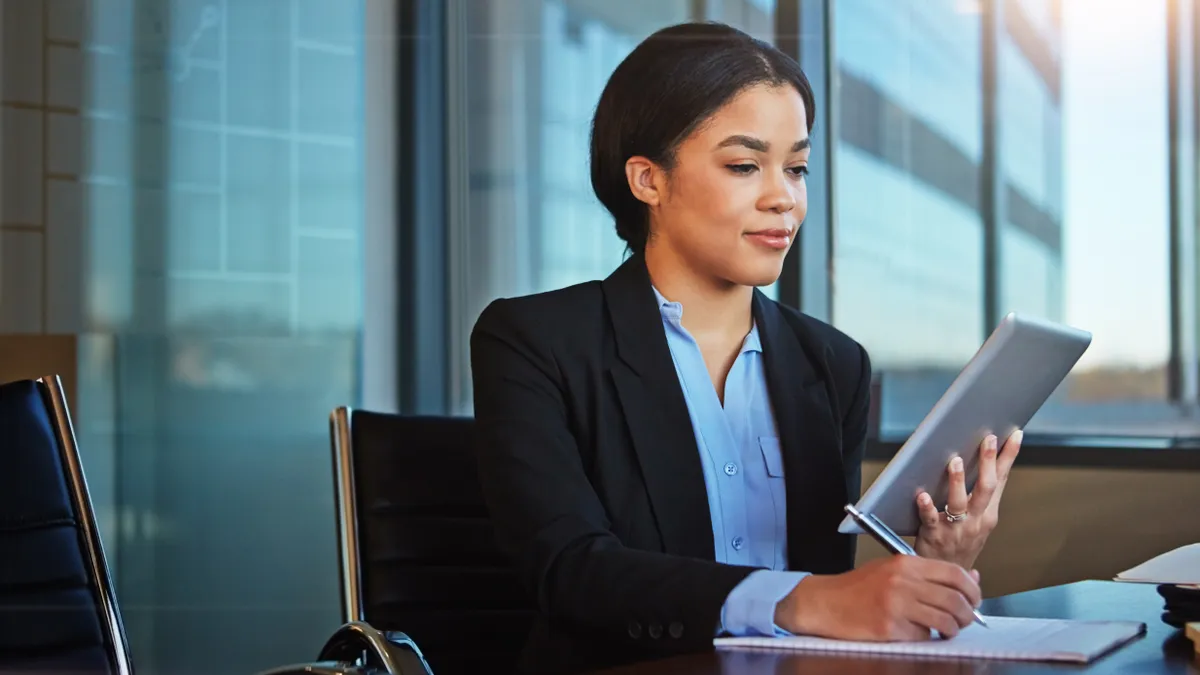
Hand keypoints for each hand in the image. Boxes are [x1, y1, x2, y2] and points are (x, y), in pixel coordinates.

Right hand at [774, 556, 982, 640]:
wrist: (826, 603)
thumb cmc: (859, 587)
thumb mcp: (893, 570)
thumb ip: (930, 574)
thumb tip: (971, 578)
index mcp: (905, 564)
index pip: (955, 573)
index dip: (973, 590)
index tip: (974, 600)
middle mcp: (902, 582)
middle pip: (955, 600)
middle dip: (968, 614)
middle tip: (965, 619)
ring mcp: (896, 606)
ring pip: (945, 621)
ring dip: (953, 629)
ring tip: (947, 629)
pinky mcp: (889, 629)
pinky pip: (924, 637)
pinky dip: (927, 638)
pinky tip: (919, 633)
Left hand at [914, 430, 1022, 568]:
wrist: (950, 579)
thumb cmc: (962, 544)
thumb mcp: (980, 521)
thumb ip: (981, 496)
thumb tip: (985, 460)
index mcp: (988, 514)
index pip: (1001, 480)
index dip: (1008, 457)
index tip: (1015, 435)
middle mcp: (976, 520)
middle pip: (986, 488)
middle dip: (988, 462)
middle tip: (987, 439)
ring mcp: (956, 528)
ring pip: (959, 502)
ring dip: (958, 482)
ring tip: (956, 462)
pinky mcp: (934, 535)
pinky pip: (930, 519)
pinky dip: (926, 507)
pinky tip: (922, 495)